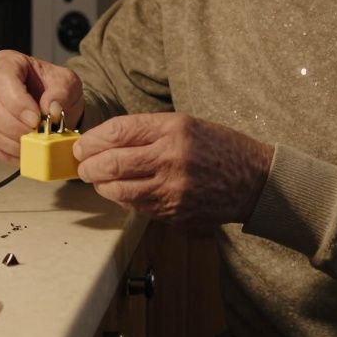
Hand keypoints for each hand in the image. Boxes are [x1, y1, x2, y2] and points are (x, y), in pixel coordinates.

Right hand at [0, 50, 84, 165]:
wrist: (52, 104)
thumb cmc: (56, 88)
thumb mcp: (68, 82)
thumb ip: (62, 92)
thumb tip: (51, 108)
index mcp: (7, 62)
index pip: (3, 79)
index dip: (17, 102)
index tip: (36, 119)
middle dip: (15, 126)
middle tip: (37, 135)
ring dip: (11, 141)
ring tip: (34, 145)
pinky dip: (7, 151)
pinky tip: (25, 151)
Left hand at [73, 113, 273, 227]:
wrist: (253, 180)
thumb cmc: (218, 146)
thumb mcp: (185, 123)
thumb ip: (146, 130)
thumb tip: (105, 139)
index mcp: (173, 130)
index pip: (118, 132)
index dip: (93, 139)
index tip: (83, 144)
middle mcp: (171, 159)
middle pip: (112, 163)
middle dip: (89, 165)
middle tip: (83, 165)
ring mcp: (173, 190)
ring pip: (119, 190)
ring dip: (102, 185)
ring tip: (98, 179)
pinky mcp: (174, 212)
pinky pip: (137, 207)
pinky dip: (123, 199)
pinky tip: (122, 191)